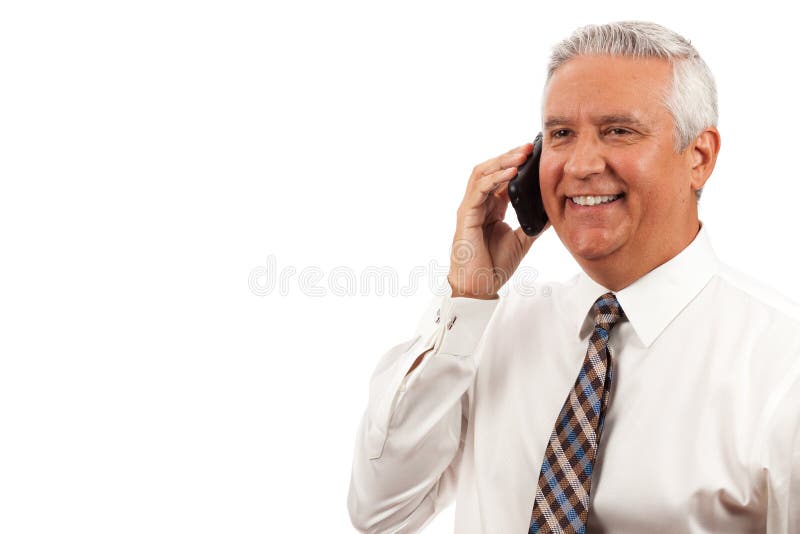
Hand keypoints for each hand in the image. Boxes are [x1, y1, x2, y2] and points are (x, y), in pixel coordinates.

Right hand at [447, 143, 549, 298]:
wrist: (480, 285)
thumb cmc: (494, 265)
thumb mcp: (522, 240)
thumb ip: (533, 223)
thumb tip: (552, 211)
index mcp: (491, 208)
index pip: (501, 177)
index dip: (516, 163)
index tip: (535, 154)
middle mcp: (479, 204)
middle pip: (490, 169)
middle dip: (509, 156)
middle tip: (529, 147)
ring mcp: (470, 208)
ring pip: (482, 173)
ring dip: (502, 161)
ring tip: (521, 154)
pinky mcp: (466, 215)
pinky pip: (479, 190)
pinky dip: (495, 178)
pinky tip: (511, 172)